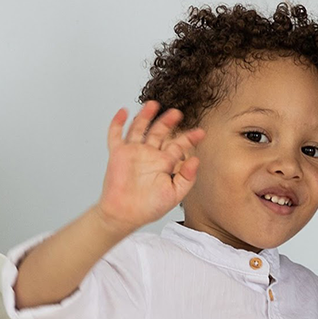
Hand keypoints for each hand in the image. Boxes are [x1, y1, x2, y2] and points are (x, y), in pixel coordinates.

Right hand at [96, 101, 204, 233]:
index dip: (190, 138)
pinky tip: (124, 111)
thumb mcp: (175, 194)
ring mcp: (133, 152)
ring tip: (153, 104)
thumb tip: (196, 160)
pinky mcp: (118, 154)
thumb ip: (187, 177)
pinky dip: (118, 123)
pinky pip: (116, 135)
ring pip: (140, 128)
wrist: (125, 214)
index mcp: (165, 163)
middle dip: (168, 122)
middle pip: (160, 132)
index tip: (201, 132)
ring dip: (146, 116)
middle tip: (177, 112)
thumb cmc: (149, 207)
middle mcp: (150, 155)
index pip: (179, 146)